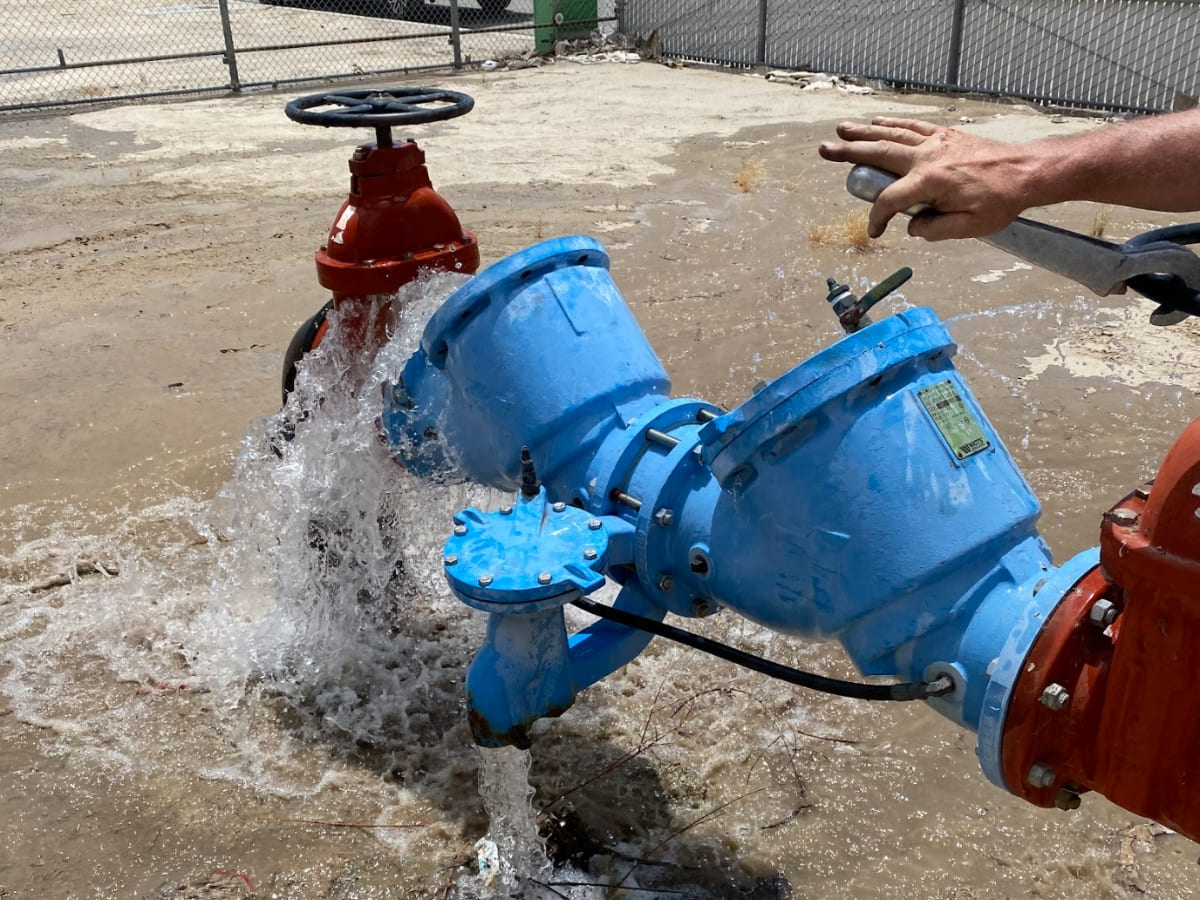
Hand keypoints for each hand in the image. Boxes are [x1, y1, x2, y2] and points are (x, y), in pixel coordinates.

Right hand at [819, 117, 1037, 240]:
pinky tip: (877, 122)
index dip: (877, 219)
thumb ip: (934, 231)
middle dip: (849, 153)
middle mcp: (927, 157)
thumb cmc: (1001, 202)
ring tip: (841, 129)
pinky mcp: (946, 135)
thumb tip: (912, 227)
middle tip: (824, 150)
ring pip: (892, 134)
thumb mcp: (968, 228)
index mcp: (929, 183)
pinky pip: (913, 127)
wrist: (1027, 172)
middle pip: (879, 153)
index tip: (876, 232)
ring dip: (864, 132)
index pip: (889, 201)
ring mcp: (936, 143)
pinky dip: (893, 123)